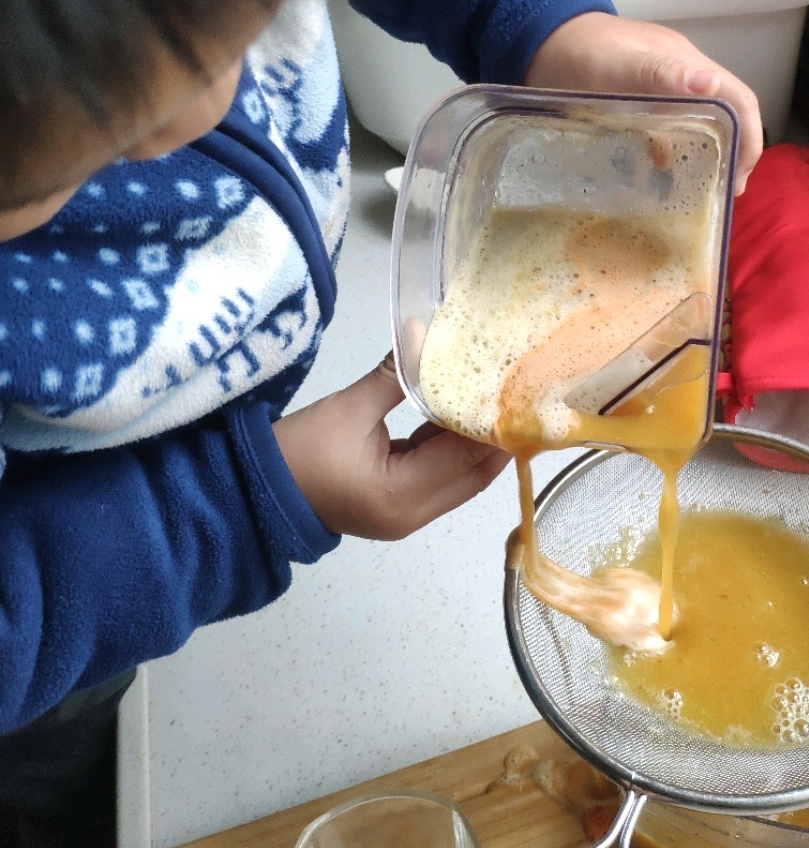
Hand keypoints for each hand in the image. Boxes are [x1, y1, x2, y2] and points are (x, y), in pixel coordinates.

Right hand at [273, 354, 508, 536]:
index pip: (467, 459)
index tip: (513, 390)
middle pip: (475, 476)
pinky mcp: (399, 508)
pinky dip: (451, 451)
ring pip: (461, 479)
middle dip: (494, 437)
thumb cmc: (298, 453)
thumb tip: (421, 331)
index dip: (493, 426)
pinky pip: (441, 480)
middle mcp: (414, 514)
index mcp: (402, 494)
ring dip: (474, 443)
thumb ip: (394, 375)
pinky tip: (459, 416)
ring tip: (489, 397)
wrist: (256, 494)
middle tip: (510, 390)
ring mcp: (408, 516)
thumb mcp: (348, 408)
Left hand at [524, 11, 762, 194]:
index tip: (739, 180)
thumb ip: (660, 73)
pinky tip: (661, 175)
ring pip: (700, 123)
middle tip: (722, 195)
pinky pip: (668, 128)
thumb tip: (711, 84)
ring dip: (708, 154)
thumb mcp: (618, 64)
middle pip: (727, 115)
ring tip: (700, 192)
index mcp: (686, 64)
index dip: (750, 139)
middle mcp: (681, 76)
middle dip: (734, 153)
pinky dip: (673, 152)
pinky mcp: (637, 101)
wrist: (535, 37)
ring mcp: (659, 88)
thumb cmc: (577, 52)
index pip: (739, 100)